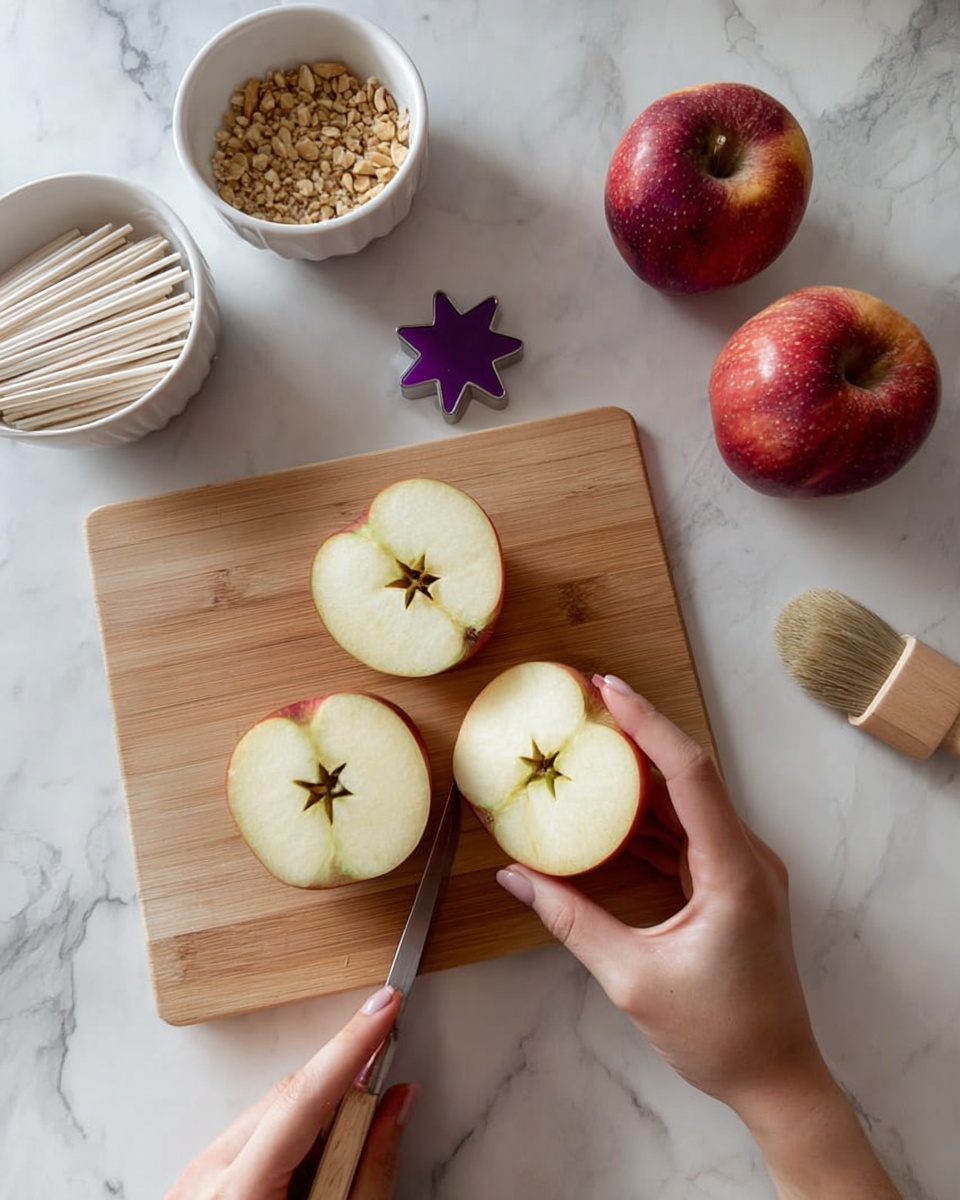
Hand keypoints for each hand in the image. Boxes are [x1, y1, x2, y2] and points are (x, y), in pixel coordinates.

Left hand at [166, 986, 416, 1199]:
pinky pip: (254, 1135)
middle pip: (289, 1099)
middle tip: (388, 1096)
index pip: (304, 1098)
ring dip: (318, 1119)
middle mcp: (205, 1175)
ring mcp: (193, 1175)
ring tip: (337, 1170)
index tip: (385, 1005)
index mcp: (238, 1195)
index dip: (351, 1046)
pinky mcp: (195, 1178)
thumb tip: (398, 1100)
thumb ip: (371, 1171)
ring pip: (272, 1113)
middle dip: (343, 1090)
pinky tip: (312, 1171)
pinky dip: (291, 1139)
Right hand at [498, 674, 820, 1107]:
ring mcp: (745, 870)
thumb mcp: (632, 978)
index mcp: (734, 871)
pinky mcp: (734, 885)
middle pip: (691, 776)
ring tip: (592, 745)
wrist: (777, 1078)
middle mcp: (748, 858)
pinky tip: (611, 810)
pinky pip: (689, 833)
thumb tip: (515, 876)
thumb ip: (571, 921)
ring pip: (689, 803)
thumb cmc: (718, 1034)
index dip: (647, 725)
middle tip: (590, 702)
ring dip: (642, 775)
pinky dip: (650, 817)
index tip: (607, 689)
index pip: (690, 774)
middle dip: (640, 735)